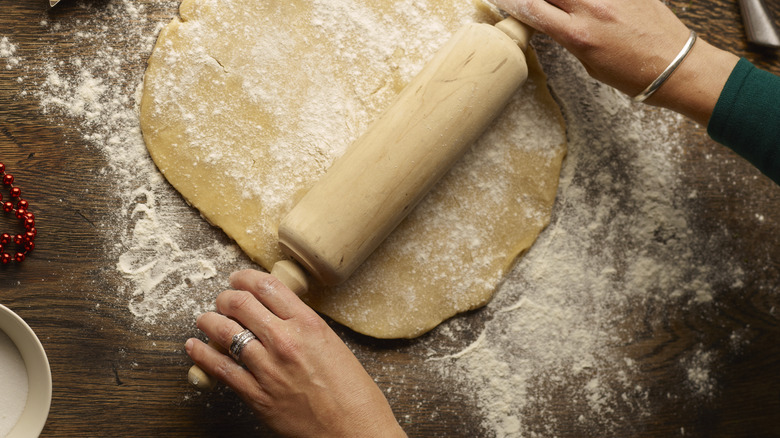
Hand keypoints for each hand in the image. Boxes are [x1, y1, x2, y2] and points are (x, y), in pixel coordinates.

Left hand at [185, 269, 405, 437]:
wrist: (355, 431)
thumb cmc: (353, 394)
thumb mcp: (333, 345)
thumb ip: (304, 329)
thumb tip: (278, 318)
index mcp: (309, 324)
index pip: (267, 286)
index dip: (245, 278)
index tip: (238, 279)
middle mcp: (286, 340)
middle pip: (241, 304)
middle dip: (225, 298)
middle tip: (222, 300)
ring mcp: (268, 368)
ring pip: (224, 332)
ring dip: (209, 321)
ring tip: (205, 320)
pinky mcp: (257, 395)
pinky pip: (220, 368)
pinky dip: (202, 354)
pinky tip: (194, 346)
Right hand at [492, 0, 738, 123]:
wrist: (678, 66)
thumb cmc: (636, 74)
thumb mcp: (590, 64)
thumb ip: (570, 38)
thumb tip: (555, 22)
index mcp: (578, 35)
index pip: (532, 9)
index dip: (510, 1)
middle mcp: (592, 9)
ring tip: (557, 3)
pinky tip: (578, 2)